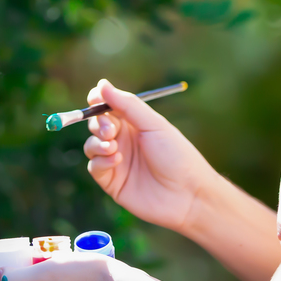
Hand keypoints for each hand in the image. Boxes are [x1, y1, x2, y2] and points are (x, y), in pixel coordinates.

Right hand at [83, 79, 216, 233]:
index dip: (98, 99)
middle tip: (110, 130)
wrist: (188, 195)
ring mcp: (117, 161)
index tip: (95, 97)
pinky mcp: (112, 182)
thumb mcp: (153, 124)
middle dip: (98, 123)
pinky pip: (94, 167)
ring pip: (91, 145)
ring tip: (114, 148)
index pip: (108, 106)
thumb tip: (102, 84)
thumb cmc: (177, 155)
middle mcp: (123, 140)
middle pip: (96, 124)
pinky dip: (100, 161)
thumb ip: (127, 104)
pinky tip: (117, 161)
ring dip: (97, 142)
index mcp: (134, 123)